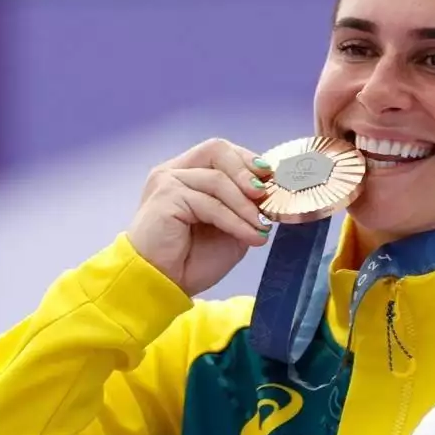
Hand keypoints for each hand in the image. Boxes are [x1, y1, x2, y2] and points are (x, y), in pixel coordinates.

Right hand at [125, 139, 276, 294]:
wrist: (162, 284)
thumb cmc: (191, 259)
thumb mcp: (230, 228)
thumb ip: (245, 207)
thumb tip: (270, 193)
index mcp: (188, 174)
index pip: (220, 152)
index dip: (248, 160)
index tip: (272, 179)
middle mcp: (174, 172)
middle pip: (217, 150)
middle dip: (247, 172)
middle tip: (266, 196)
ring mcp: (167, 182)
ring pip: (217, 179)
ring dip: (246, 206)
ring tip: (261, 227)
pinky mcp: (165, 198)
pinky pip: (210, 203)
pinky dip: (235, 220)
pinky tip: (250, 236)